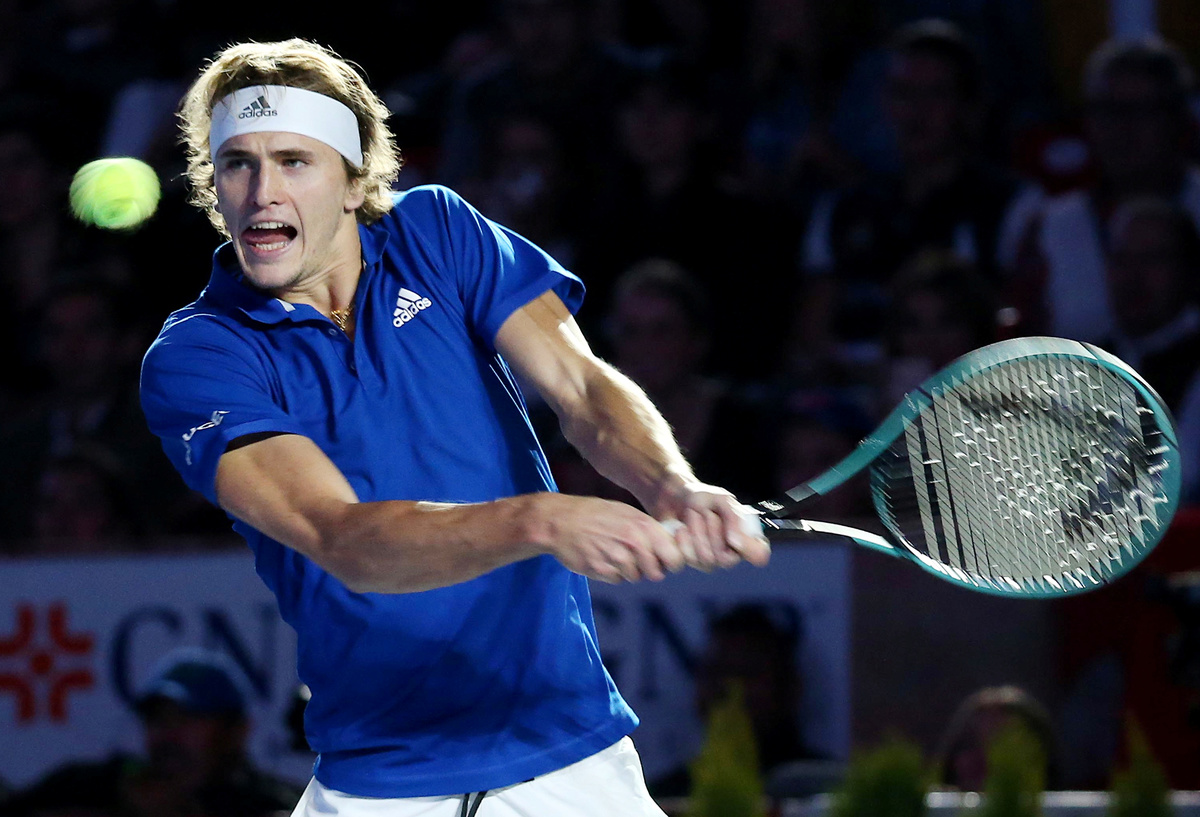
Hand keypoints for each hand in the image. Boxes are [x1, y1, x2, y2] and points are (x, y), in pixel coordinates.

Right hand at [539, 494, 687, 582]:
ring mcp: (616, 557)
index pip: (674, 557)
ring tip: (614, 553)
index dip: (672, 562)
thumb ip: (648, 529)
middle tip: (638, 561)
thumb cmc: (595, 515)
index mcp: (644, 526)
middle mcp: (633, 542)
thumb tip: (670, 546)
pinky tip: (602, 557)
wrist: (559, 521)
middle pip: (656, 573)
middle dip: (649, 570)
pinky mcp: (601, 570)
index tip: (665, 562)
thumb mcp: (626, 513)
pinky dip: (612, 573)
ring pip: (635, 577)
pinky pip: (617, 579)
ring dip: (628, 571)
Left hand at [655, 482, 770, 571]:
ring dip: (696, 531)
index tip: (733, 537)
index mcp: (745, 538)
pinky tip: (681, 528)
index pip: (759, 554)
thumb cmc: (703, 498)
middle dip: (713, 531)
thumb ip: (733, 517)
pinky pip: (687, 559)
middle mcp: (731, 553)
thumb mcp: (721, 499)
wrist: (675, 498)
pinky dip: (683, 539)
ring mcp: (710, 561)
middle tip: (707, 513)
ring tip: (693, 516)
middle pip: (726, 559)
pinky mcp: (690, 562)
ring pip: (705, 559)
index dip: (749, 549)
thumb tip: (735, 540)